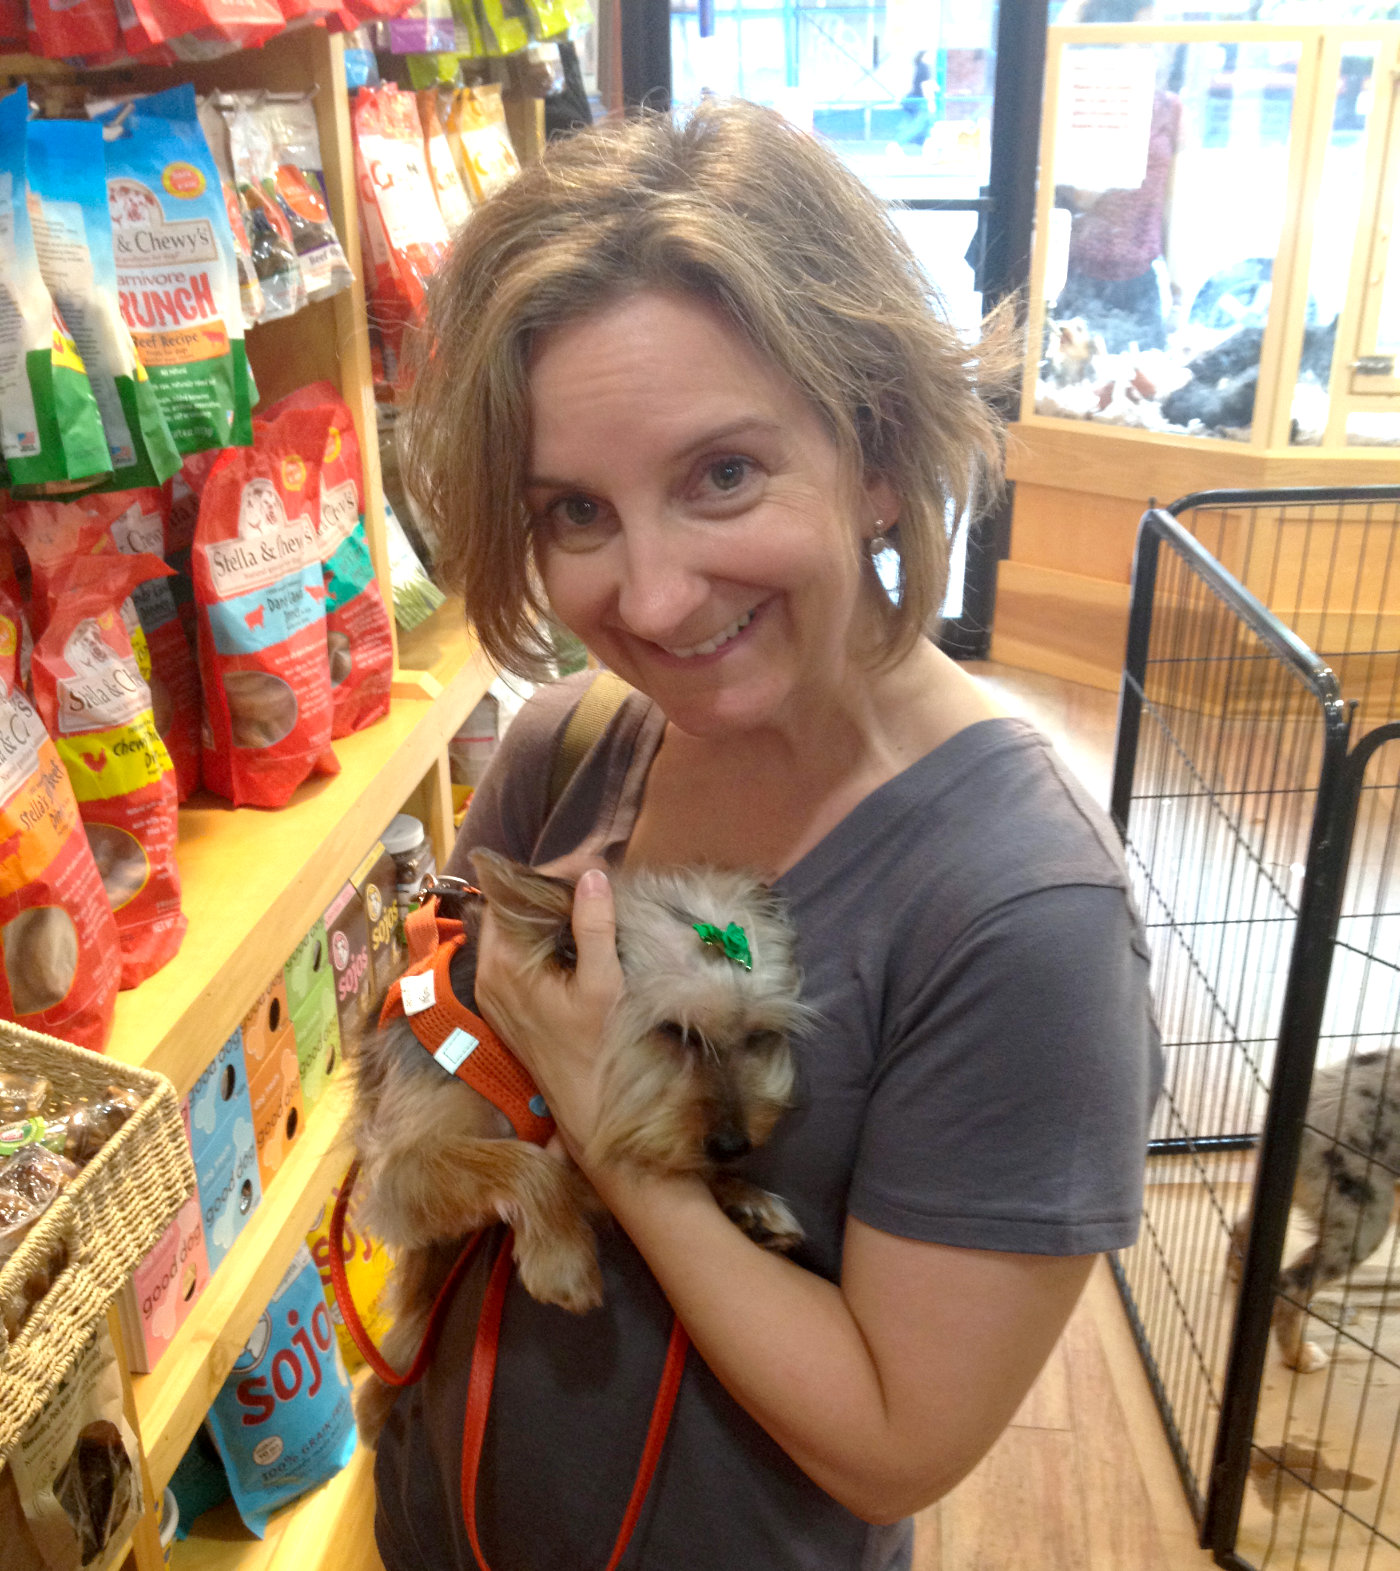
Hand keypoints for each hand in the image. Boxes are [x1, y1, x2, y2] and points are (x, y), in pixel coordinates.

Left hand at [473, 864, 622, 1160]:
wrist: (584, 1102)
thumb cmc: (595, 1044)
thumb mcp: (603, 982)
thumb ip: (595, 927)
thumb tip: (592, 876)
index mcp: (505, 963)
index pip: (507, 896)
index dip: (542, 877)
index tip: (581, 872)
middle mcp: (487, 973)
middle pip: (503, 912)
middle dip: (540, 894)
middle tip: (583, 887)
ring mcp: (490, 990)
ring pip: (505, 932)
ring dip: (537, 917)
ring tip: (578, 908)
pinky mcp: (500, 1003)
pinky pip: (508, 954)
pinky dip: (533, 940)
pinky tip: (567, 941)